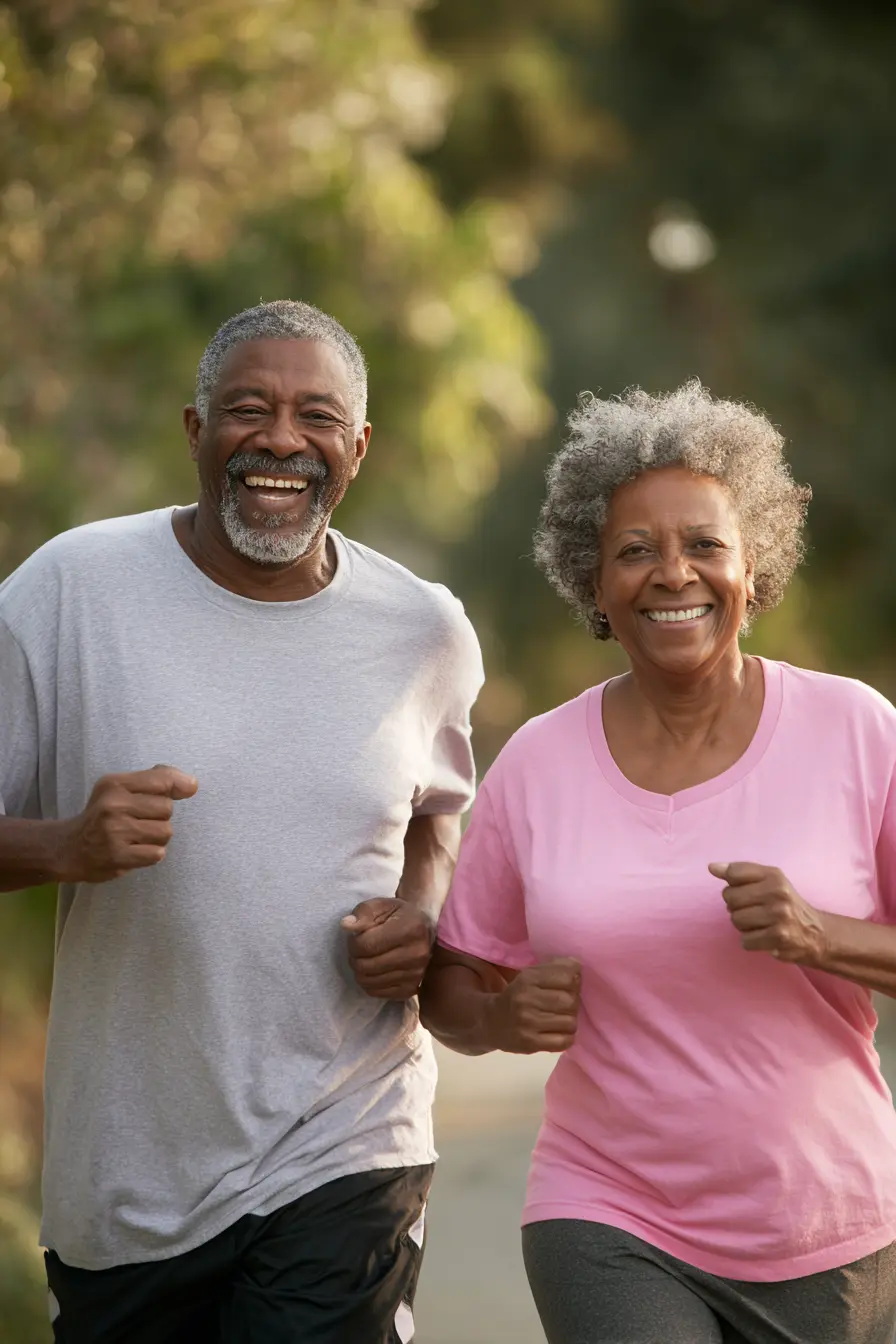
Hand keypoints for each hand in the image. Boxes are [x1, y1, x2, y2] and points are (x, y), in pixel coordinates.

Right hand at [57, 766, 197, 883]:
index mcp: (115, 784)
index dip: (178, 786)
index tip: (184, 791)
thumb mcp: (119, 789)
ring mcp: (115, 831)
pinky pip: (157, 853)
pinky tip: (134, 851)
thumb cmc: (102, 816)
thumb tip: (191, 784)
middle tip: (139, 822)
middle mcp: (114, 805)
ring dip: (157, 838)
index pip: (162, 780)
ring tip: (137, 838)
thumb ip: (154, 780)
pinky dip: (150, 854)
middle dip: (160, 817)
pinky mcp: (118, 856)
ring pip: (165, 832)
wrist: (69, 848)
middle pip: (167, 808)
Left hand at [341, 898, 434, 999]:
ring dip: (360, 970)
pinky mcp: (410, 990)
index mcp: (410, 929)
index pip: (366, 945)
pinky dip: (368, 982)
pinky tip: (375, 969)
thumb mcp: (381, 905)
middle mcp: (417, 954)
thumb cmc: (398, 915)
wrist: (424, 930)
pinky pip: (375, 992)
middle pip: (365, 966)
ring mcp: (415, 975)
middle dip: (355, 957)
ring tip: (367, 957)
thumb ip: (362, 913)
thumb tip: (346, 925)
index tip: (356, 937)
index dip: (352, 942)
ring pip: (368, 982)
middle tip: (360, 948)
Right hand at [484, 958, 580, 1053]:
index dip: (575, 980)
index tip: (569, 984)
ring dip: (570, 1020)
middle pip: (570, 1001)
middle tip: (565, 1004)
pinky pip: (564, 1041)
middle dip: (573, 1002)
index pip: (567, 976)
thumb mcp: (531, 975)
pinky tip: (558, 1032)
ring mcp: (528, 1024)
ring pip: (570, 1022)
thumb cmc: (518, 996)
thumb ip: (555, 968)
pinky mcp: (530, 1044)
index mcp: (527, 979)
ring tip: (560, 1018)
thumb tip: (577, 966)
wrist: (492, 1023)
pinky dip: (567, 1037)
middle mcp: (526, 1000)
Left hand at [709, 862, 828, 964]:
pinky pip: (745, 940)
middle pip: (730, 897)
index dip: (732, 885)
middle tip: (753, 911)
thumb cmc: (785, 904)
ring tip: (760, 924)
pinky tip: (764, 937)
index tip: (743, 891)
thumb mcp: (768, 882)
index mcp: (774, 875)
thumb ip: (739, 873)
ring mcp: (779, 915)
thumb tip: (712, 867)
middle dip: (736, 907)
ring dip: (743, 926)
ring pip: (735, 919)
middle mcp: (778, 892)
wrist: (817, 933)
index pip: (734, 873)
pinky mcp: (779, 937)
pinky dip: (750, 941)